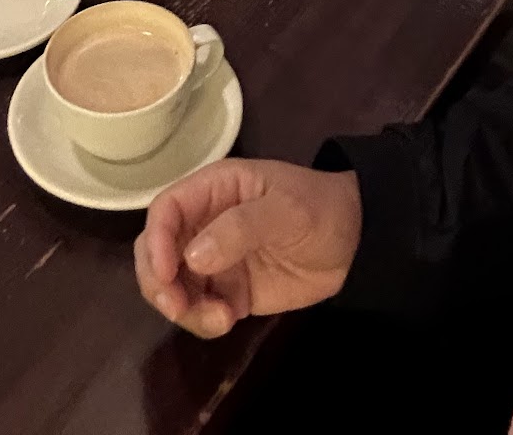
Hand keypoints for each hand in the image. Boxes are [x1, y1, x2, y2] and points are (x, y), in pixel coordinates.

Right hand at [134, 160, 362, 338]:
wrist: (356, 244)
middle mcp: (204, 224)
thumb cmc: (320, 210)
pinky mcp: (228, 292)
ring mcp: (214, 261)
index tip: (168, 274)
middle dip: (158, 281)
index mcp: (213, 190)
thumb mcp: (286, 210)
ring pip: (172, 286)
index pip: (166, 210)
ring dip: (182, 308)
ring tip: (219, 319)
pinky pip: (198, 310)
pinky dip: (203, 321)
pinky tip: (229, 321)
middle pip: (156, 250)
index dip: (158, 240)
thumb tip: (194, 257)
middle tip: (178, 308)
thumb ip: (241, 227)